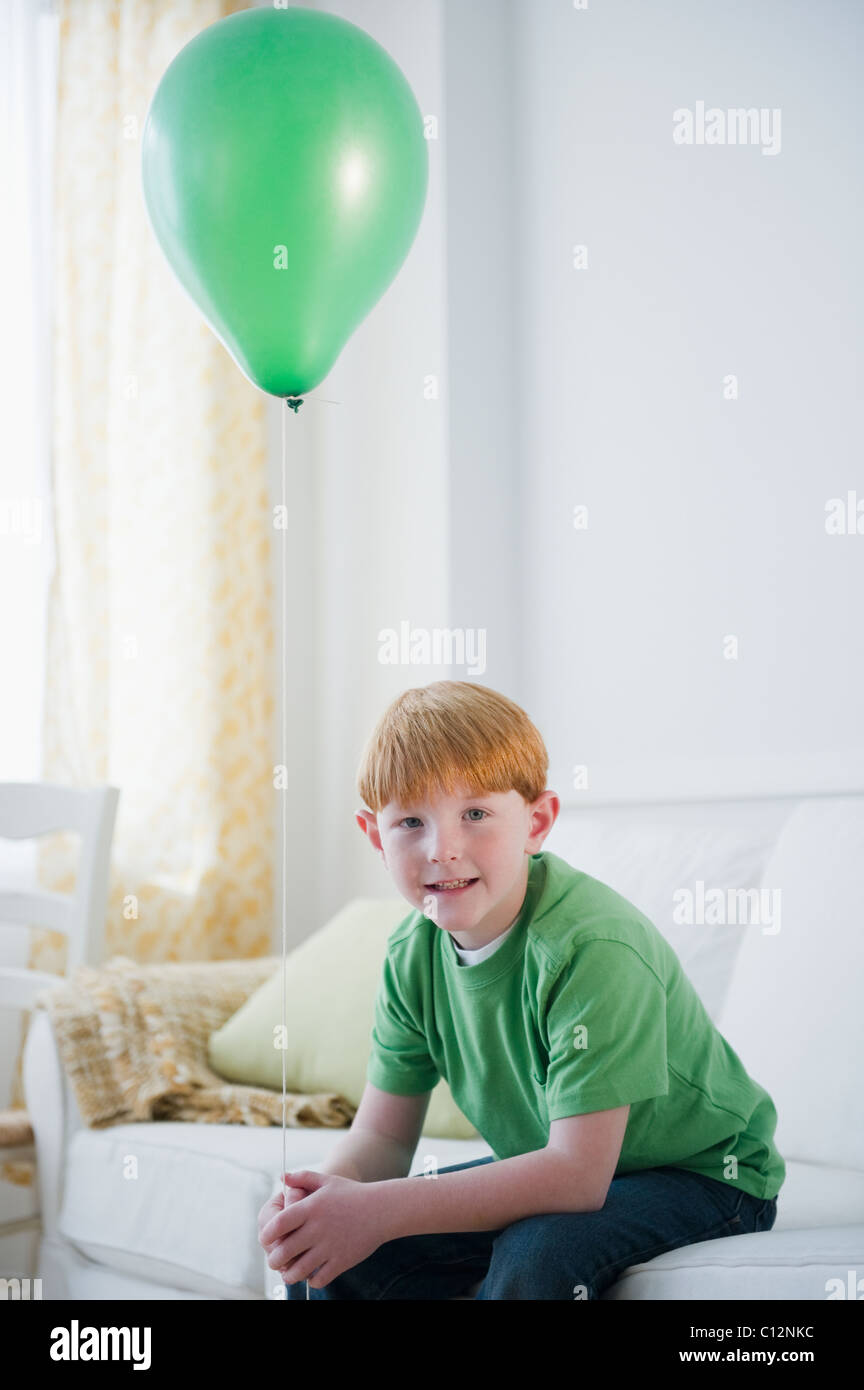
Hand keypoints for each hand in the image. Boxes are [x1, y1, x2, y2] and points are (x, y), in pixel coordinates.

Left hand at [259, 1168, 387, 1288]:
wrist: (382, 1209)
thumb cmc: (352, 1194)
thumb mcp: (327, 1181)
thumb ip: (302, 1177)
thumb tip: (281, 1177)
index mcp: (311, 1208)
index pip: (278, 1224)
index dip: (266, 1235)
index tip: (266, 1239)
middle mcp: (318, 1228)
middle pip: (283, 1252)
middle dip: (274, 1260)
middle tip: (275, 1261)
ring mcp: (330, 1246)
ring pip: (298, 1270)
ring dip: (289, 1275)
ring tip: (289, 1272)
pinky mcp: (342, 1261)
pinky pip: (319, 1279)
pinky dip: (311, 1280)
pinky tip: (311, 1274)